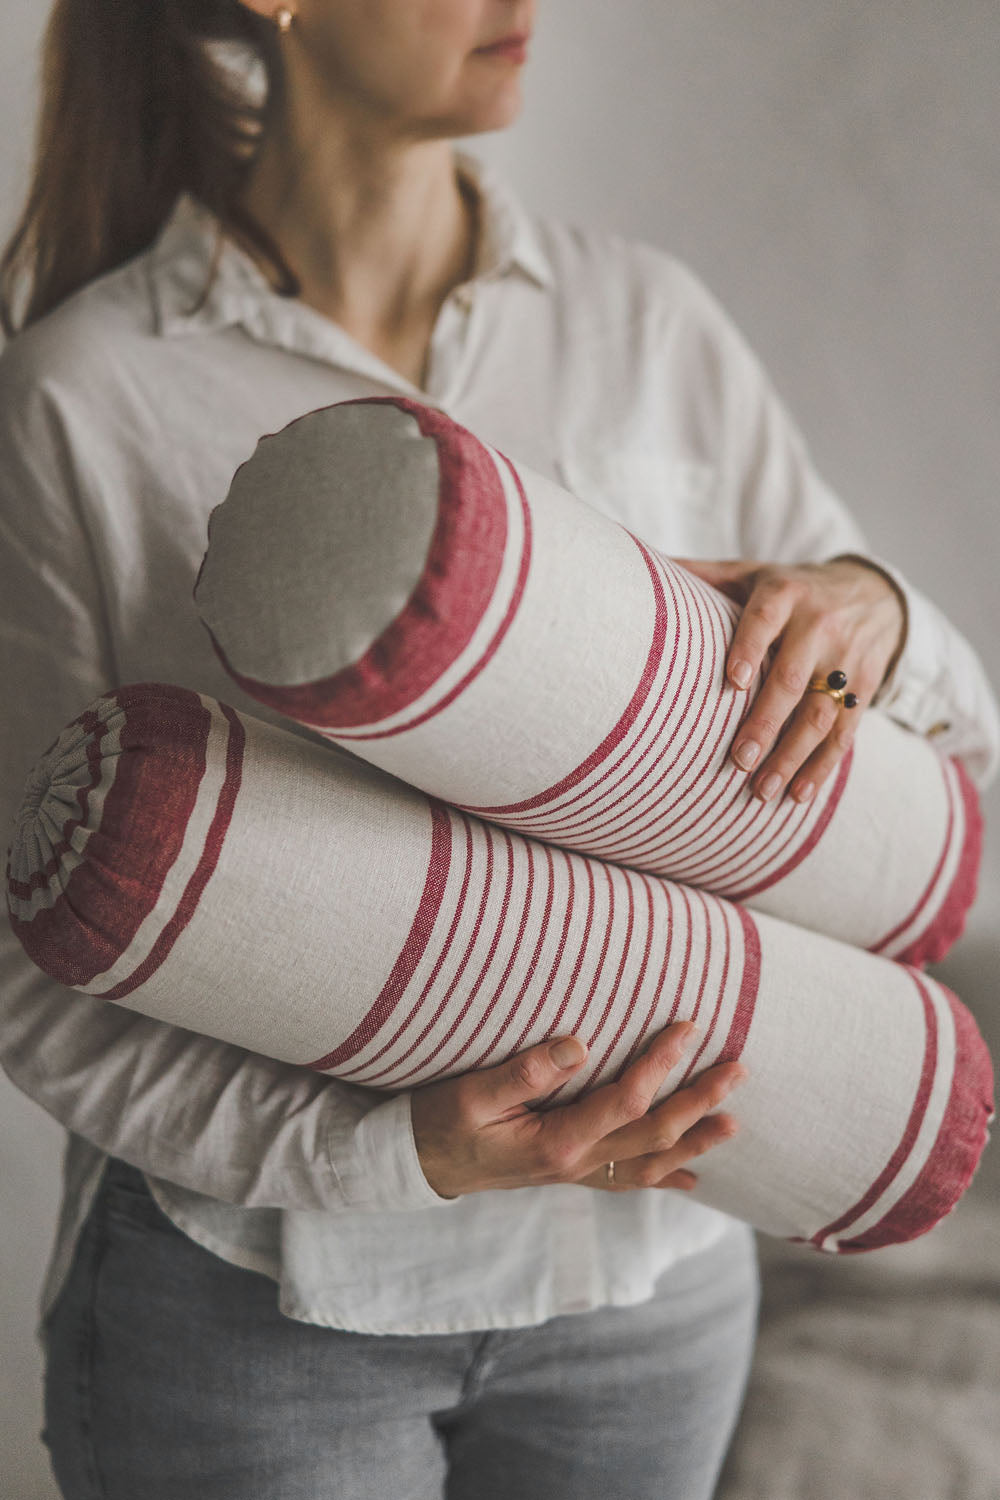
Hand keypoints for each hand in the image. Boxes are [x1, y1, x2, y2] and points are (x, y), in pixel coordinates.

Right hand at [409, 1022, 745, 1198]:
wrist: (420, 1163)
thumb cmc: (442, 1121)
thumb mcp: (472, 1093)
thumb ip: (525, 1072)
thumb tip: (579, 1044)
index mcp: (558, 1141)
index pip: (627, 1100)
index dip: (662, 1065)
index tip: (690, 1028)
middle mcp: (576, 1163)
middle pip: (654, 1135)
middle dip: (699, 1103)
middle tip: (738, 1071)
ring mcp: (576, 1173)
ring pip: (649, 1161)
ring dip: (693, 1141)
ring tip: (732, 1123)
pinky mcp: (569, 1171)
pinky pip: (626, 1179)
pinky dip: (663, 1176)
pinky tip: (689, 1176)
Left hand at [678, 556, 905, 803]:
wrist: (876, 594)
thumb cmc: (793, 589)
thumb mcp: (752, 572)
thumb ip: (704, 575)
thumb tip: (640, 566)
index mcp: (785, 594)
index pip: (765, 619)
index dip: (749, 647)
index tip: (732, 682)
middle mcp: (820, 625)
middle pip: (792, 679)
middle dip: (766, 723)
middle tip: (738, 760)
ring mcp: (846, 660)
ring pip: (821, 714)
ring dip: (792, 756)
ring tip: (762, 790)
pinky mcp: (866, 689)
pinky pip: (845, 733)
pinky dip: (822, 767)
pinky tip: (797, 795)